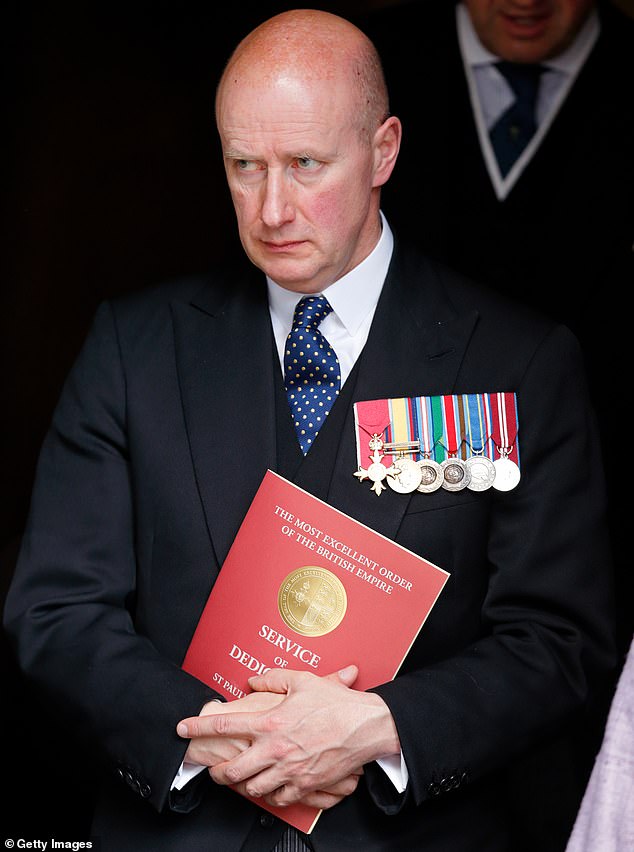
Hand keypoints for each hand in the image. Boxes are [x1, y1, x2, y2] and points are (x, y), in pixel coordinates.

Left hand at [178, 665, 399, 807]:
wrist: (367, 727)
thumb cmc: (336, 703)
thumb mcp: (302, 681)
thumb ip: (272, 679)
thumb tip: (252, 681)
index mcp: (271, 721)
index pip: (224, 724)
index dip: (198, 726)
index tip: (183, 727)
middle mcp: (275, 749)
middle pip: (232, 771)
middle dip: (216, 771)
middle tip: (213, 768)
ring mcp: (289, 771)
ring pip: (252, 788)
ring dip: (242, 784)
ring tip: (239, 778)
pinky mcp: (305, 785)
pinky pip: (278, 798)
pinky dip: (269, 794)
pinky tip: (269, 786)